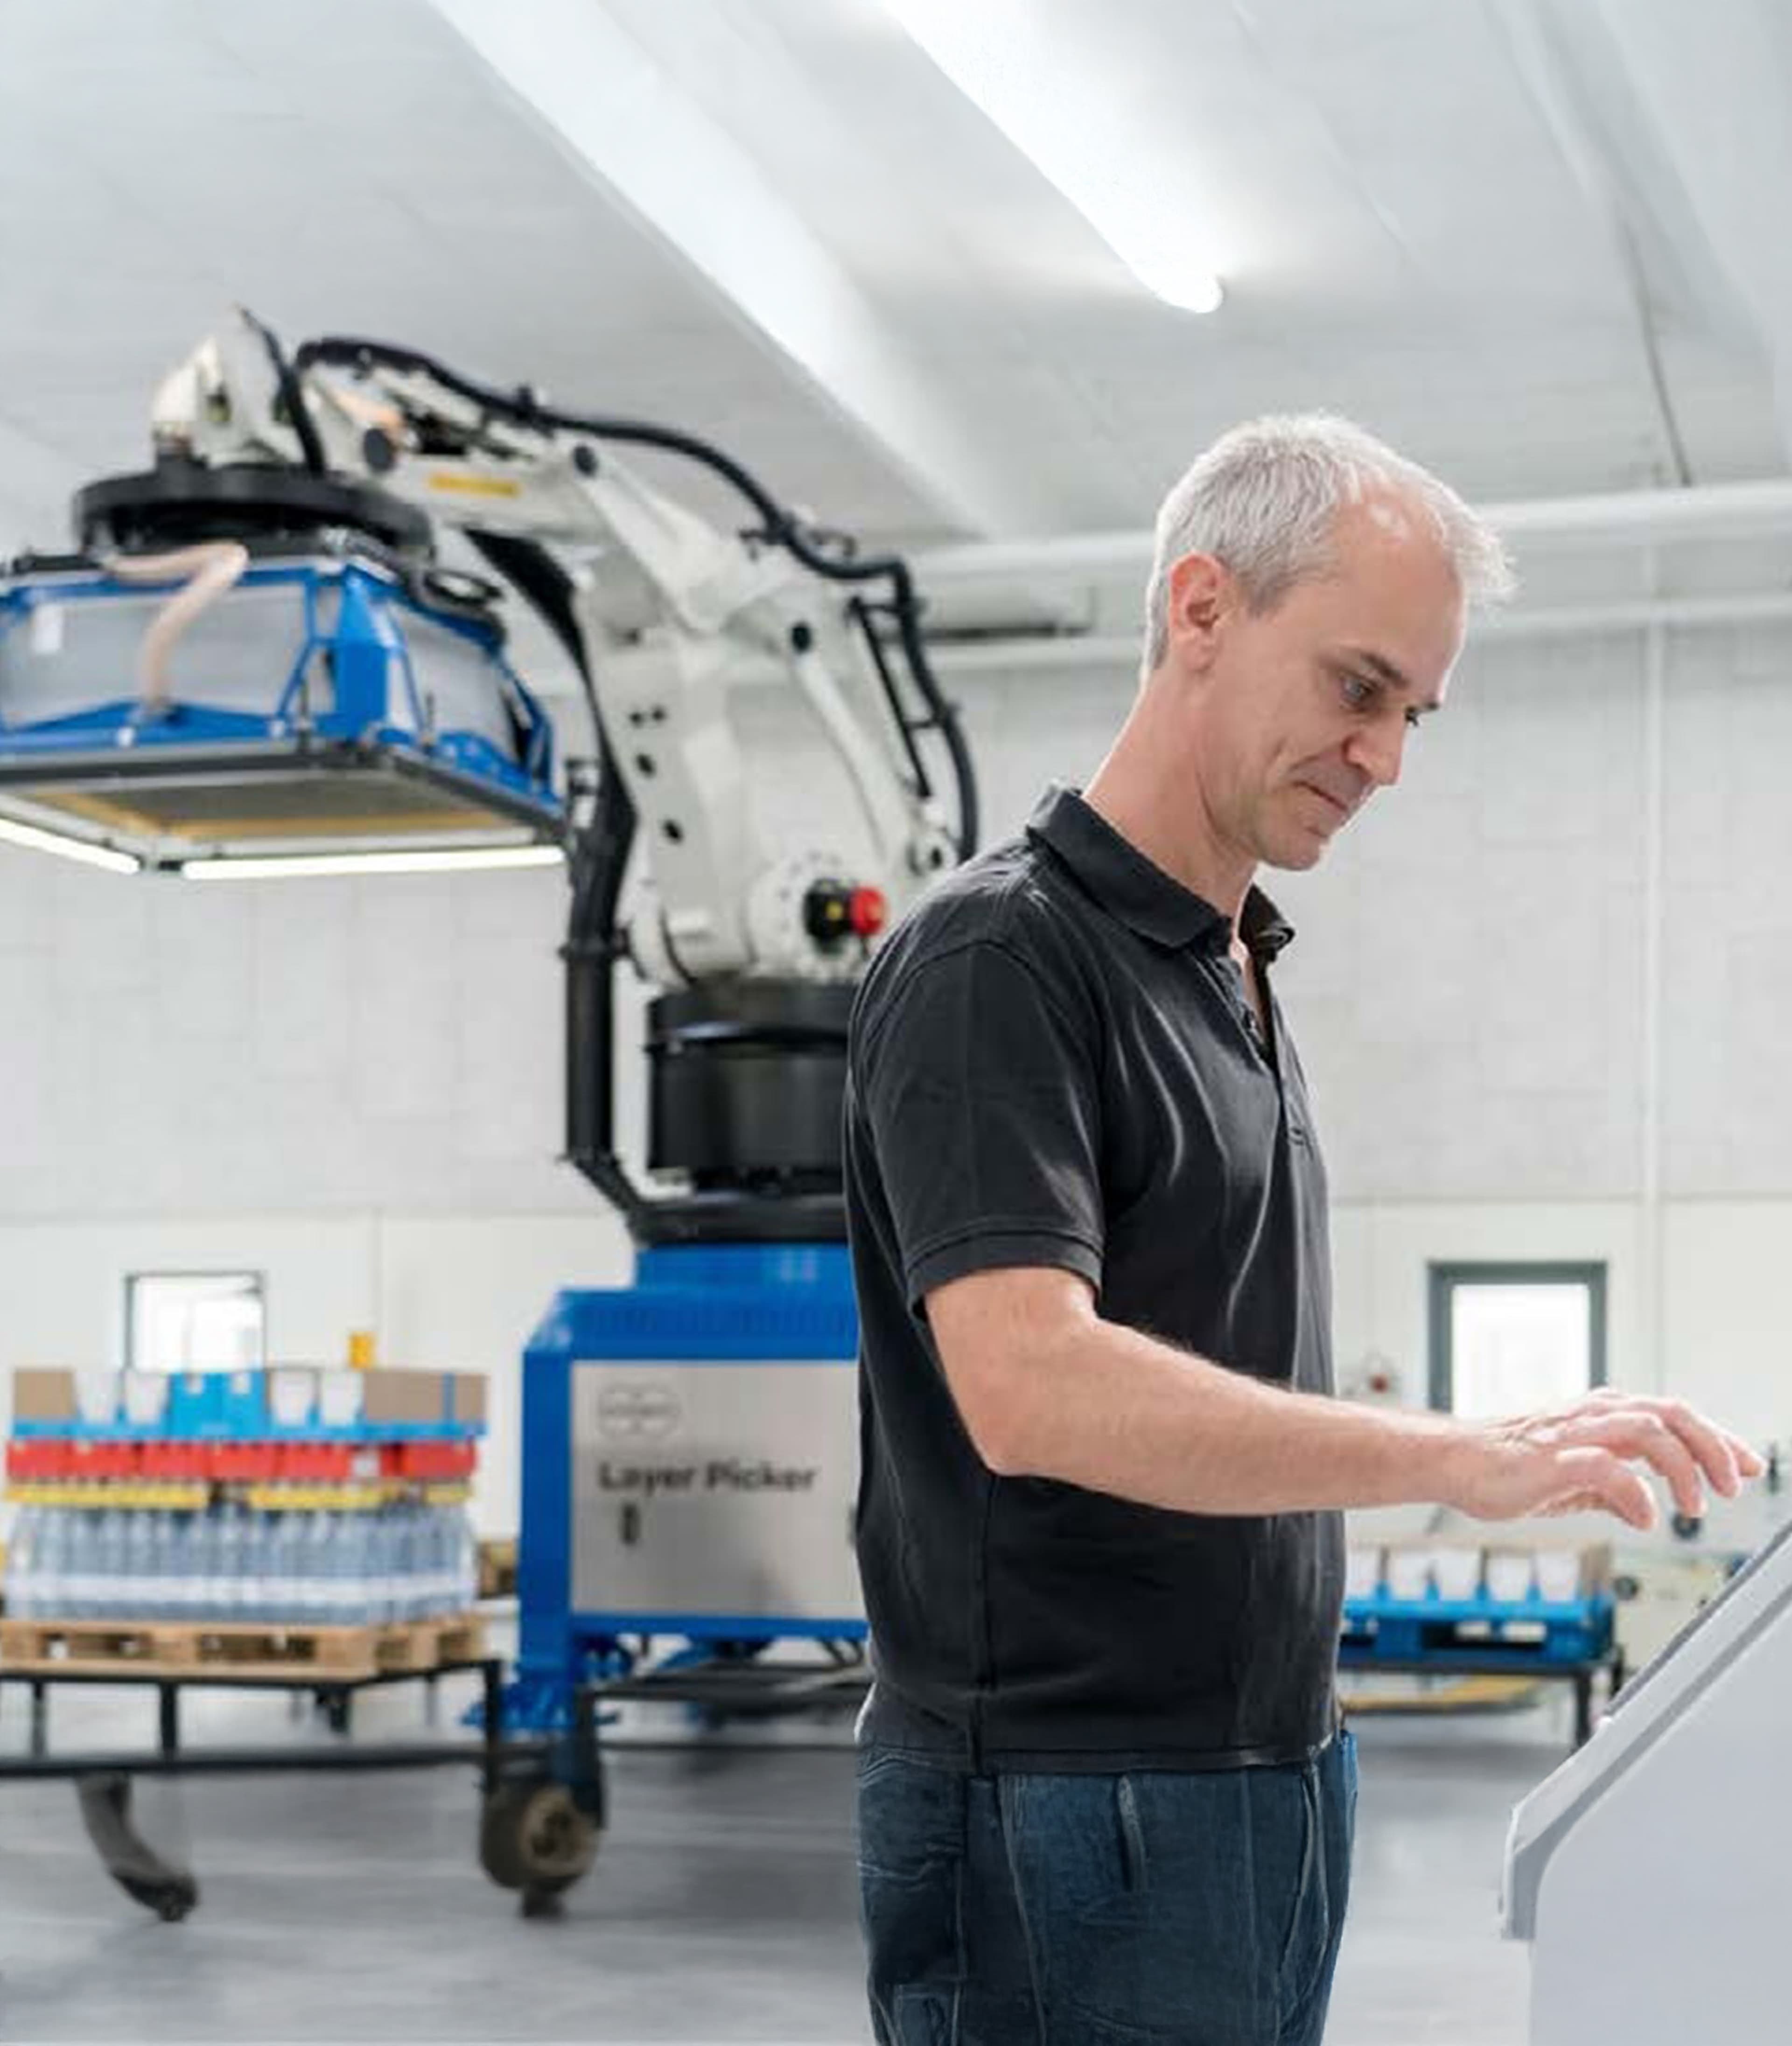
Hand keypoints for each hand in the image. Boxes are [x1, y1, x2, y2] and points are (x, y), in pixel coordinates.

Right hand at [1438, 1389, 1765, 1530]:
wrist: (1455, 1461)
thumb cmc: (1507, 1466)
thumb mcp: (1573, 1480)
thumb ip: (1611, 1486)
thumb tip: (1643, 1505)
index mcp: (1602, 1414)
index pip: (1674, 1415)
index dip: (1717, 1439)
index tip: (1746, 1465)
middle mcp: (1594, 1414)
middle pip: (1672, 1413)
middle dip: (1714, 1447)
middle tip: (1734, 1484)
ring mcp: (1574, 1432)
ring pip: (1649, 1429)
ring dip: (1684, 1467)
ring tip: (1696, 1505)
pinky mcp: (1553, 1458)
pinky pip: (1608, 1469)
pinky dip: (1636, 1493)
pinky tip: (1644, 1518)